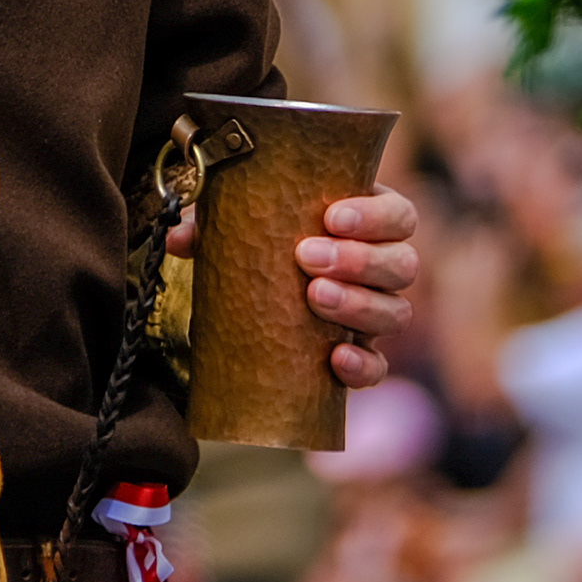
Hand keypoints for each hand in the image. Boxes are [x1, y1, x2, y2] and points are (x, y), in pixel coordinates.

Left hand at [163, 186, 421, 389]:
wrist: (254, 303)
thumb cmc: (260, 245)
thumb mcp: (239, 227)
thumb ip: (212, 225)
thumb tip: (178, 238)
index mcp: (366, 224)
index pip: (398, 215)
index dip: (375, 216)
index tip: (332, 216)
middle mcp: (381, 269)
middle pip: (403, 264)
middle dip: (359, 259)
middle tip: (307, 257)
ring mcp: (376, 314)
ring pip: (396, 311)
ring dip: (359, 305)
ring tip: (314, 297)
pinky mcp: (363, 356)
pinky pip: (378, 367)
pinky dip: (362, 365)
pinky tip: (336, 358)